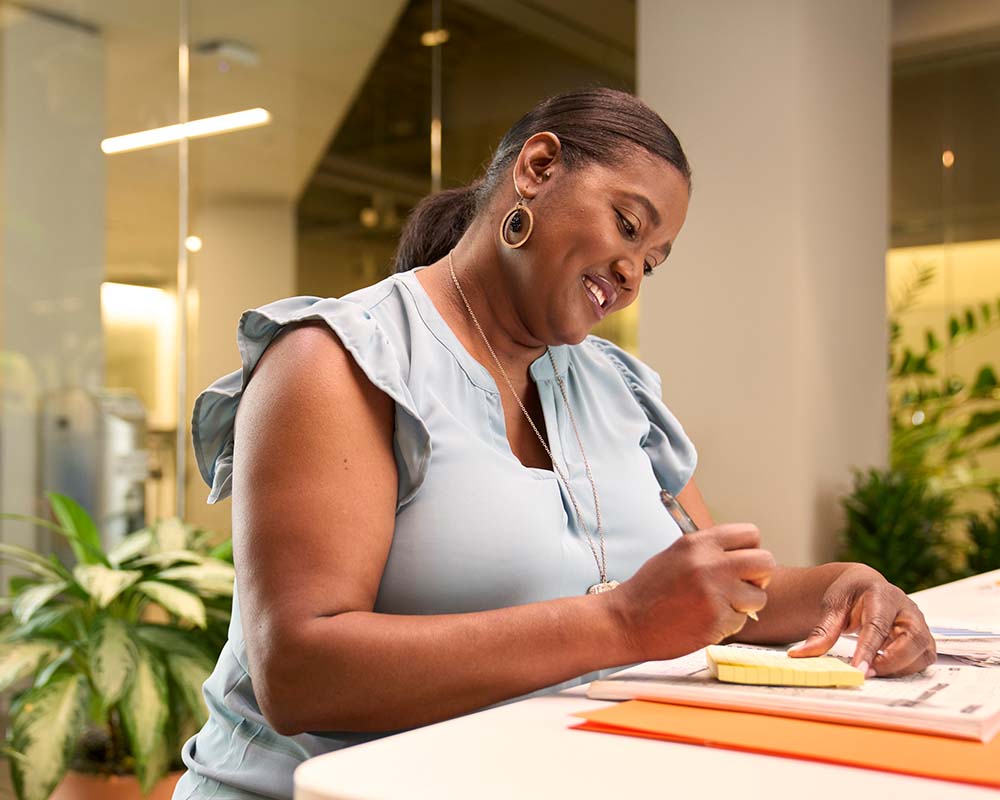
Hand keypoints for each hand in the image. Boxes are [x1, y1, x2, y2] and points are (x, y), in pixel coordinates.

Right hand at [608, 524, 775, 661]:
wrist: (626, 621)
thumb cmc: (649, 590)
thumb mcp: (677, 555)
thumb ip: (709, 552)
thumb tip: (742, 555)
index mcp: (698, 543)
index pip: (750, 534)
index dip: (750, 550)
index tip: (741, 563)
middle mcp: (709, 563)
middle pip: (765, 562)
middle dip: (759, 577)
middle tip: (742, 587)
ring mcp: (715, 592)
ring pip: (759, 597)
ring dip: (745, 605)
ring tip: (718, 607)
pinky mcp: (716, 620)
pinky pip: (742, 621)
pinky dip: (728, 624)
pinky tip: (704, 621)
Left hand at [787, 564, 935, 676]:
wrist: (863, 585)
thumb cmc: (848, 594)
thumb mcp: (831, 606)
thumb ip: (821, 631)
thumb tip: (800, 655)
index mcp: (881, 594)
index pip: (877, 624)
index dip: (869, 649)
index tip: (858, 670)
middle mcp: (905, 607)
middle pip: (912, 638)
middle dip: (891, 660)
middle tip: (867, 672)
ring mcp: (918, 621)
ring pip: (922, 650)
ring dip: (901, 667)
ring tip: (874, 670)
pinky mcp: (922, 636)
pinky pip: (924, 657)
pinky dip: (908, 668)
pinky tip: (887, 667)